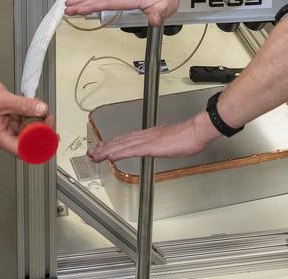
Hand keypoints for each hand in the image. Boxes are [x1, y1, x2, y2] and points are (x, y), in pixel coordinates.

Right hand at [0, 70, 50, 156]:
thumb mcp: (4, 99)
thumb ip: (24, 105)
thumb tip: (41, 109)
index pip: (23, 150)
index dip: (39, 145)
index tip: (50, 137)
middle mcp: (1, 133)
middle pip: (26, 139)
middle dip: (39, 130)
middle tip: (49, 120)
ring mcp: (3, 124)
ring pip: (24, 127)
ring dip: (34, 119)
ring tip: (42, 109)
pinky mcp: (4, 115)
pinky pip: (20, 116)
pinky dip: (28, 111)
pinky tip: (33, 104)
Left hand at [88, 112, 218, 163]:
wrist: (195, 131)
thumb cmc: (187, 137)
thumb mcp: (171, 141)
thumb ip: (162, 144)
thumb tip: (159, 147)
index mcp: (149, 135)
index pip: (126, 139)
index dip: (113, 144)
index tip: (102, 148)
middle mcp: (144, 135)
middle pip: (120, 141)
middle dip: (104, 147)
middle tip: (92, 153)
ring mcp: (146, 140)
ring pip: (121, 145)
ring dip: (106, 150)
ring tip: (95, 155)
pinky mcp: (150, 146)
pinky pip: (130, 151)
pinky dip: (118, 153)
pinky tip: (110, 156)